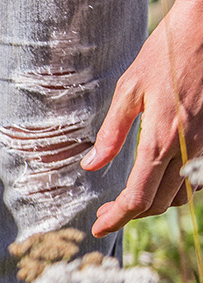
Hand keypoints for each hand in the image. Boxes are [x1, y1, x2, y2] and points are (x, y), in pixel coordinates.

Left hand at [84, 0, 202, 236]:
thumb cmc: (164, 55)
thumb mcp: (128, 90)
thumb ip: (111, 133)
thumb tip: (90, 166)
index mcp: (160, 139)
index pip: (138, 198)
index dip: (118, 218)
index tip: (99, 227)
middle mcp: (188, 148)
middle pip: (159, 203)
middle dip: (131, 213)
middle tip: (107, 213)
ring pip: (182, 194)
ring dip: (156, 202)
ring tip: (129, 200)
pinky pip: (197, 177)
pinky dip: (177, 186)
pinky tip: (158, 178)